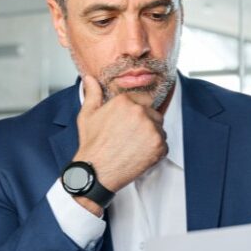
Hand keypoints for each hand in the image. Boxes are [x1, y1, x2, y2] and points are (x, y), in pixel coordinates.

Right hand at [73, 75, 167, 195]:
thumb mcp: (87, 115)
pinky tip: (139, 154)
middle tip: (131, 137)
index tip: (132, 121)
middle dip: (146, 123)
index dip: (138, 110)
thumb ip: (92, 94)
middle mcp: (140, 112)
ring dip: (151, 136)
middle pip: (153, 114)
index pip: (143, 99)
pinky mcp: (159, 145)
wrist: (96, 172)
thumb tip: (89, 78)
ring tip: (133, 146)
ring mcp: (151, 129)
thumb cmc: (92, 145)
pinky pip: (163, 145)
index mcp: (125, 101)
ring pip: (159, 129)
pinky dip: (155, 151)